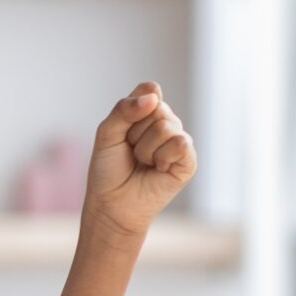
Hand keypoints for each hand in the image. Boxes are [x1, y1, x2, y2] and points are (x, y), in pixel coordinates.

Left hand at [85, 82, 194, 240]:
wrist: (112, 205)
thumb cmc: (108, 170)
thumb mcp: (106, 134)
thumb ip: (123, 110)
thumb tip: (153, 97)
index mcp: (149, 112)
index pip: (149, 90)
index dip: (132, 110)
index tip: (122, 131)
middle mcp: (167, 123)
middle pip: (157, 108)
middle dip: (135, 134)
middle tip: (131, 153)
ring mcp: (179, 141)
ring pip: (166, 127)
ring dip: (145, 149)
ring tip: (142, 163)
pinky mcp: (189, 160)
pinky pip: (179, 143)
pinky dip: (161, 158)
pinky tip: (157, 169)